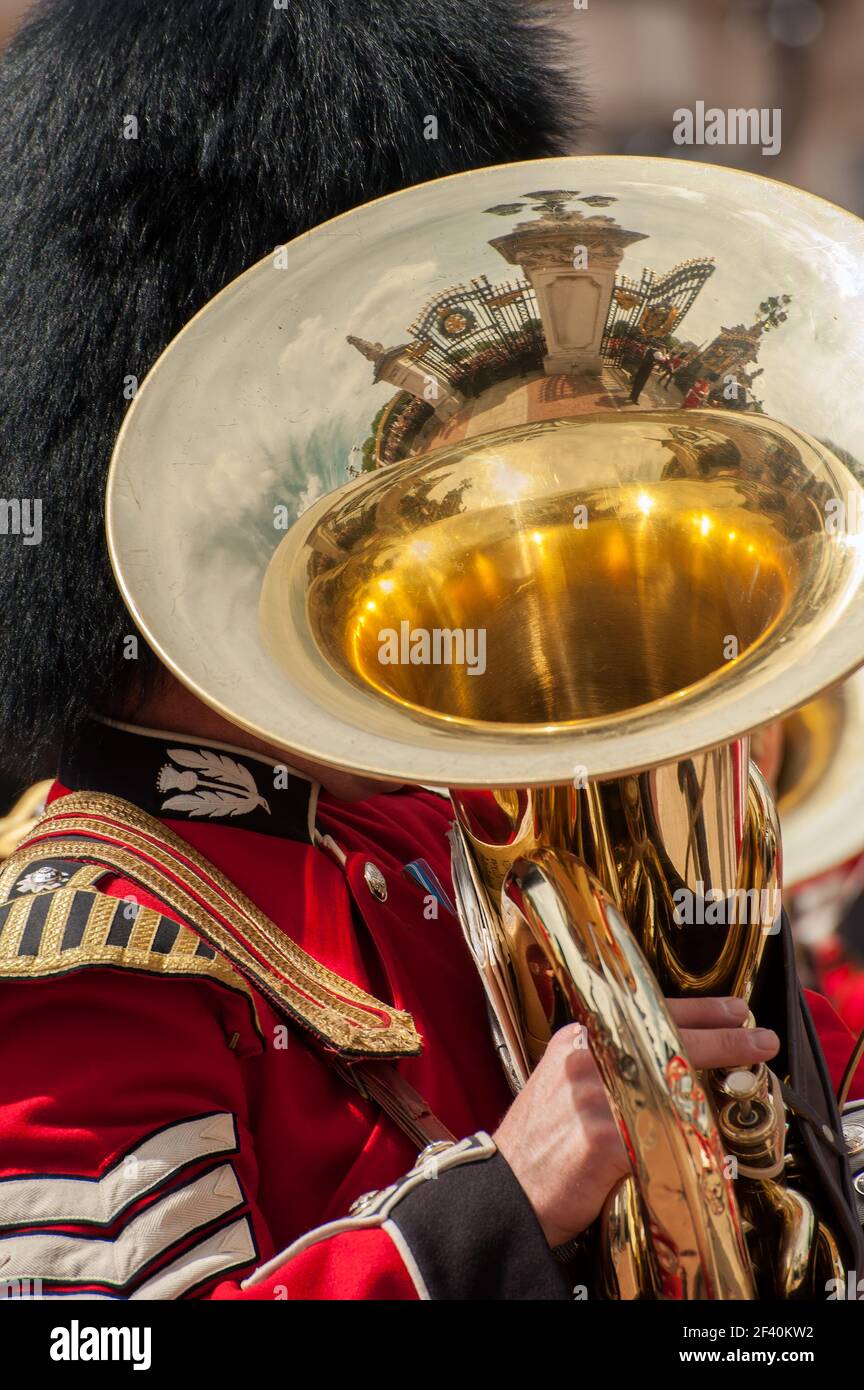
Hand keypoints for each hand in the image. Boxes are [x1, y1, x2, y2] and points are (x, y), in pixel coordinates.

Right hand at [493, 995, 778, 1248]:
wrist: (505, 1190)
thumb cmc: (541, 1143)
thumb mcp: (565, 1084)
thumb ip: (608, 1068)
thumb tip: (670, 1066)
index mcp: (577, 1039)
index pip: (644, 1012)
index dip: (698, 1011)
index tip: (735, 1010)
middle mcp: (585, 1058)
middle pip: (666, 1039)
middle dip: (722, 1038)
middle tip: (759, 1038)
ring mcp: (594, 1096)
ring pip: (670, 1087)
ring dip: (716, 1087)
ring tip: (748, 1084)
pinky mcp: (603, 1138)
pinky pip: (662, 1136)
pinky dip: (687, 1141)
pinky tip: (710, 1142)